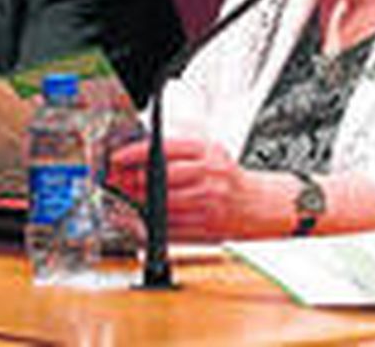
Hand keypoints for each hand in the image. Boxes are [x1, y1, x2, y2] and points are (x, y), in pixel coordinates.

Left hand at [109, 137, 250, 241]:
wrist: (258, 204)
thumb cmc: (229, 178)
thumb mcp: (210, 152)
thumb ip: (178, 150)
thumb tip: (139, 154)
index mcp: (208, 151)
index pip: (163, 148)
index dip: (135, 153)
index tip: (117, 158)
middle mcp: (209, 174)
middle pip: (159, 177)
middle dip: (131, 180)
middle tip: (116, 180)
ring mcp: (208, 201)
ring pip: (161, 203)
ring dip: (137, 203)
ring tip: (125, 199)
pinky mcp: (206, 225)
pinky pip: (170, 226)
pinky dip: (151, 224)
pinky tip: (141, 219)